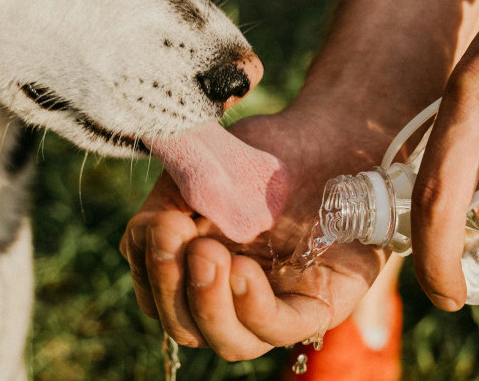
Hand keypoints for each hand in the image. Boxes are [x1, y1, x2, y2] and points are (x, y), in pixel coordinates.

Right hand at [119, 105, 390, 360]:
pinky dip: (253, 307)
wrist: (333, 136)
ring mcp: (274, 305)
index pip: (157, 294)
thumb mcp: (206, 167)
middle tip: (174, 236)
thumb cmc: (266, 153)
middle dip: (171, 286)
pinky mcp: (317, 305)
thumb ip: (170, 198)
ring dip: (207, 303)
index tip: (154, 225)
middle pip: (185, 324)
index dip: (148, 269)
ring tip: (209, 255)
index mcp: (198, 266)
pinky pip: (280, 329)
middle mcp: (232, 294)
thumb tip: (146, 234)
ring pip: (228, 341)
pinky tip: (242, 272)